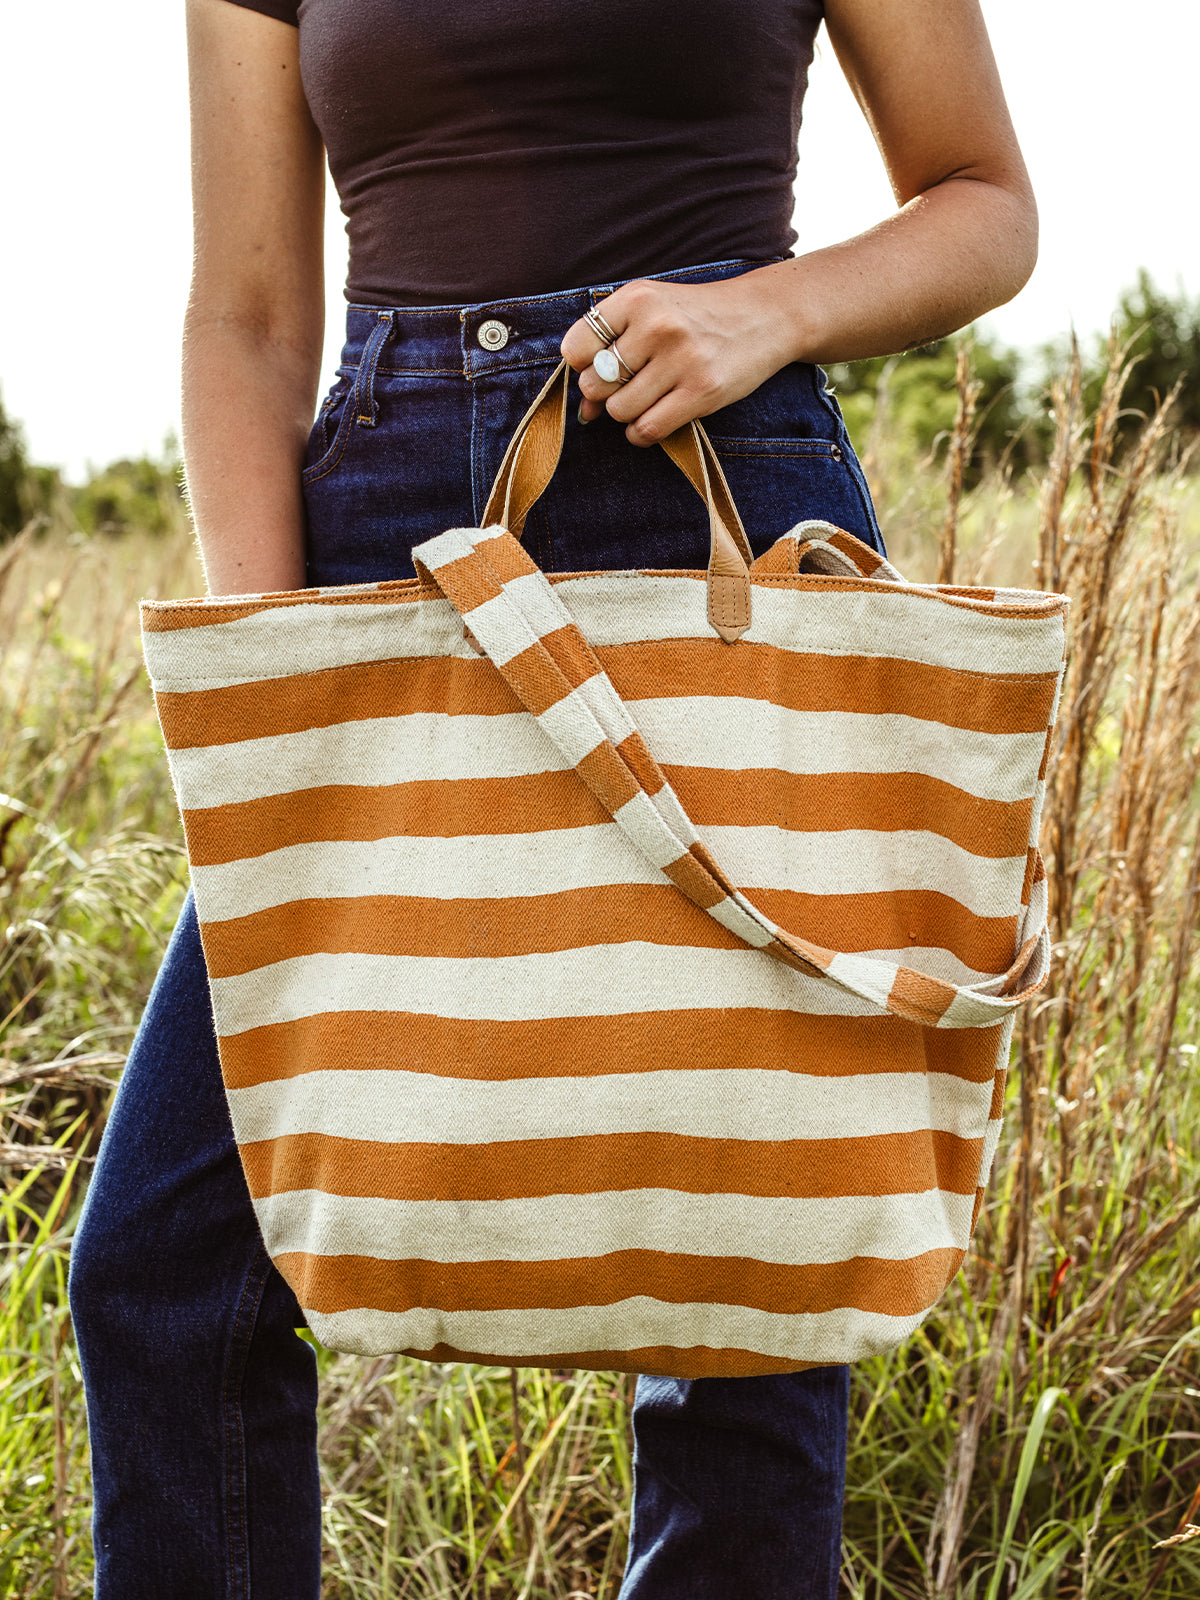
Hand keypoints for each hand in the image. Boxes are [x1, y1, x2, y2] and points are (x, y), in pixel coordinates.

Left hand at [560, 270, 801, 446]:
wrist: (764, 316)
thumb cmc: (697, 317)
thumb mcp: (651, 310)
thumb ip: (611, 348)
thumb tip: (582, 411)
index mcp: (637, 298)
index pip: (575, 347)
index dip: (582, 365)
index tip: (601, 366)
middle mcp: (657, 326)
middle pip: (595, 384)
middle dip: (605, 393)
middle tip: (628, 385)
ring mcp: (681, 360)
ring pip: (619, 411)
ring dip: (627, 414)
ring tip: (647, 399)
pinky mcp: (702, 392)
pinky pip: (648, 429)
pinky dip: (641, 434)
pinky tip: (654, 418)